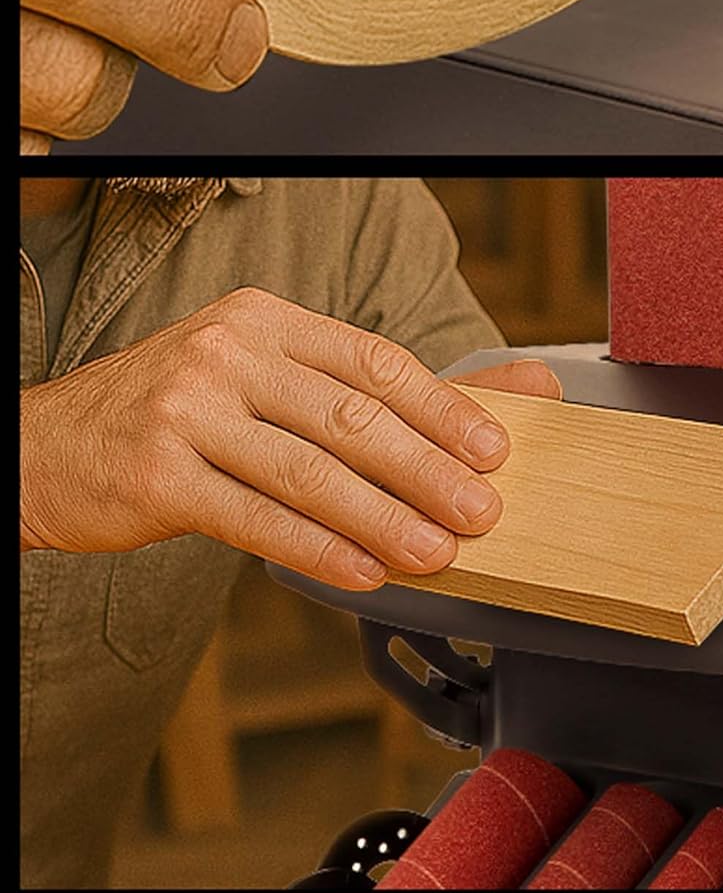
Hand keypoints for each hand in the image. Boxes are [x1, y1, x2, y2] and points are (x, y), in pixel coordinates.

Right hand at [19, 286, 561, 590]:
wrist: (47, 446)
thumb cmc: (181, 413)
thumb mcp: (262, 374)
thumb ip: (361, 388)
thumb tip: (506, 389)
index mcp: (268, 320)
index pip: (375, 361)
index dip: (443, 408)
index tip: (495, 450)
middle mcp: (229, 352)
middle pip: (351, 417)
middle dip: (427, 470)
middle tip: (480, 511)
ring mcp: (188, 410)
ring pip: (309, 471)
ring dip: (383, 519)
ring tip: (436, 552)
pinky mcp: (156, 475)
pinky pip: (255, 519)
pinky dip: (317, 550)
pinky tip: (363, 572)